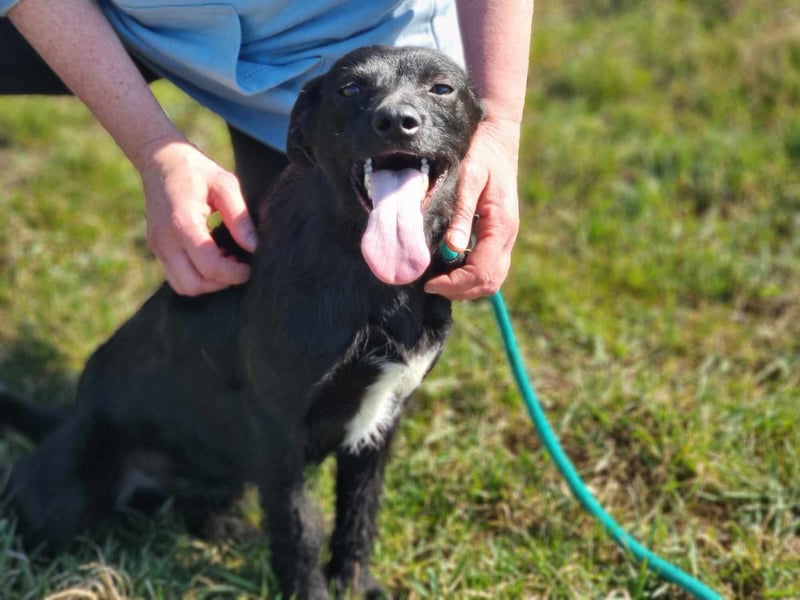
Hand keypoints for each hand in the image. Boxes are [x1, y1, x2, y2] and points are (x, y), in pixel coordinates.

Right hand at [137, 137, 257, 295]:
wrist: (161, 159)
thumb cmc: (197, 169)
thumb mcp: (225, 184)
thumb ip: (240, 217)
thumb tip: (254, 247)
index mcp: (182, 223)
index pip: (210, 266)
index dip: (235, 273)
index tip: (251, 266)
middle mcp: (165, 240)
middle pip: (194, 284)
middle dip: (222, 282)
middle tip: (239, 266)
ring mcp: (158, 246)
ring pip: (183, 286)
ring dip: (208, 283)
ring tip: (226, 262)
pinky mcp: (157, 248)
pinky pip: (176, 277)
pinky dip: (196, 277)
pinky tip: (212, 258)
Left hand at [425, 117, 520, 299]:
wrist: (499, 137)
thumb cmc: (482, 153)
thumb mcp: (469, 178)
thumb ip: (461, 214)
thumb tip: (452, 248)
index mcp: (501, 225)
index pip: (481, 271)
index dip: (454, 284)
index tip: (429, 283)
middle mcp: (508, 236)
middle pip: (489, 282)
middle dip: (460, 290)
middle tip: (431, 285)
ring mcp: (506, 237)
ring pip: (493, 278)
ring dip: (467, 286)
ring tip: (439, 280)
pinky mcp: (500, 234)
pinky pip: (490, 266)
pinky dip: (471, 275)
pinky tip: (450, 267)